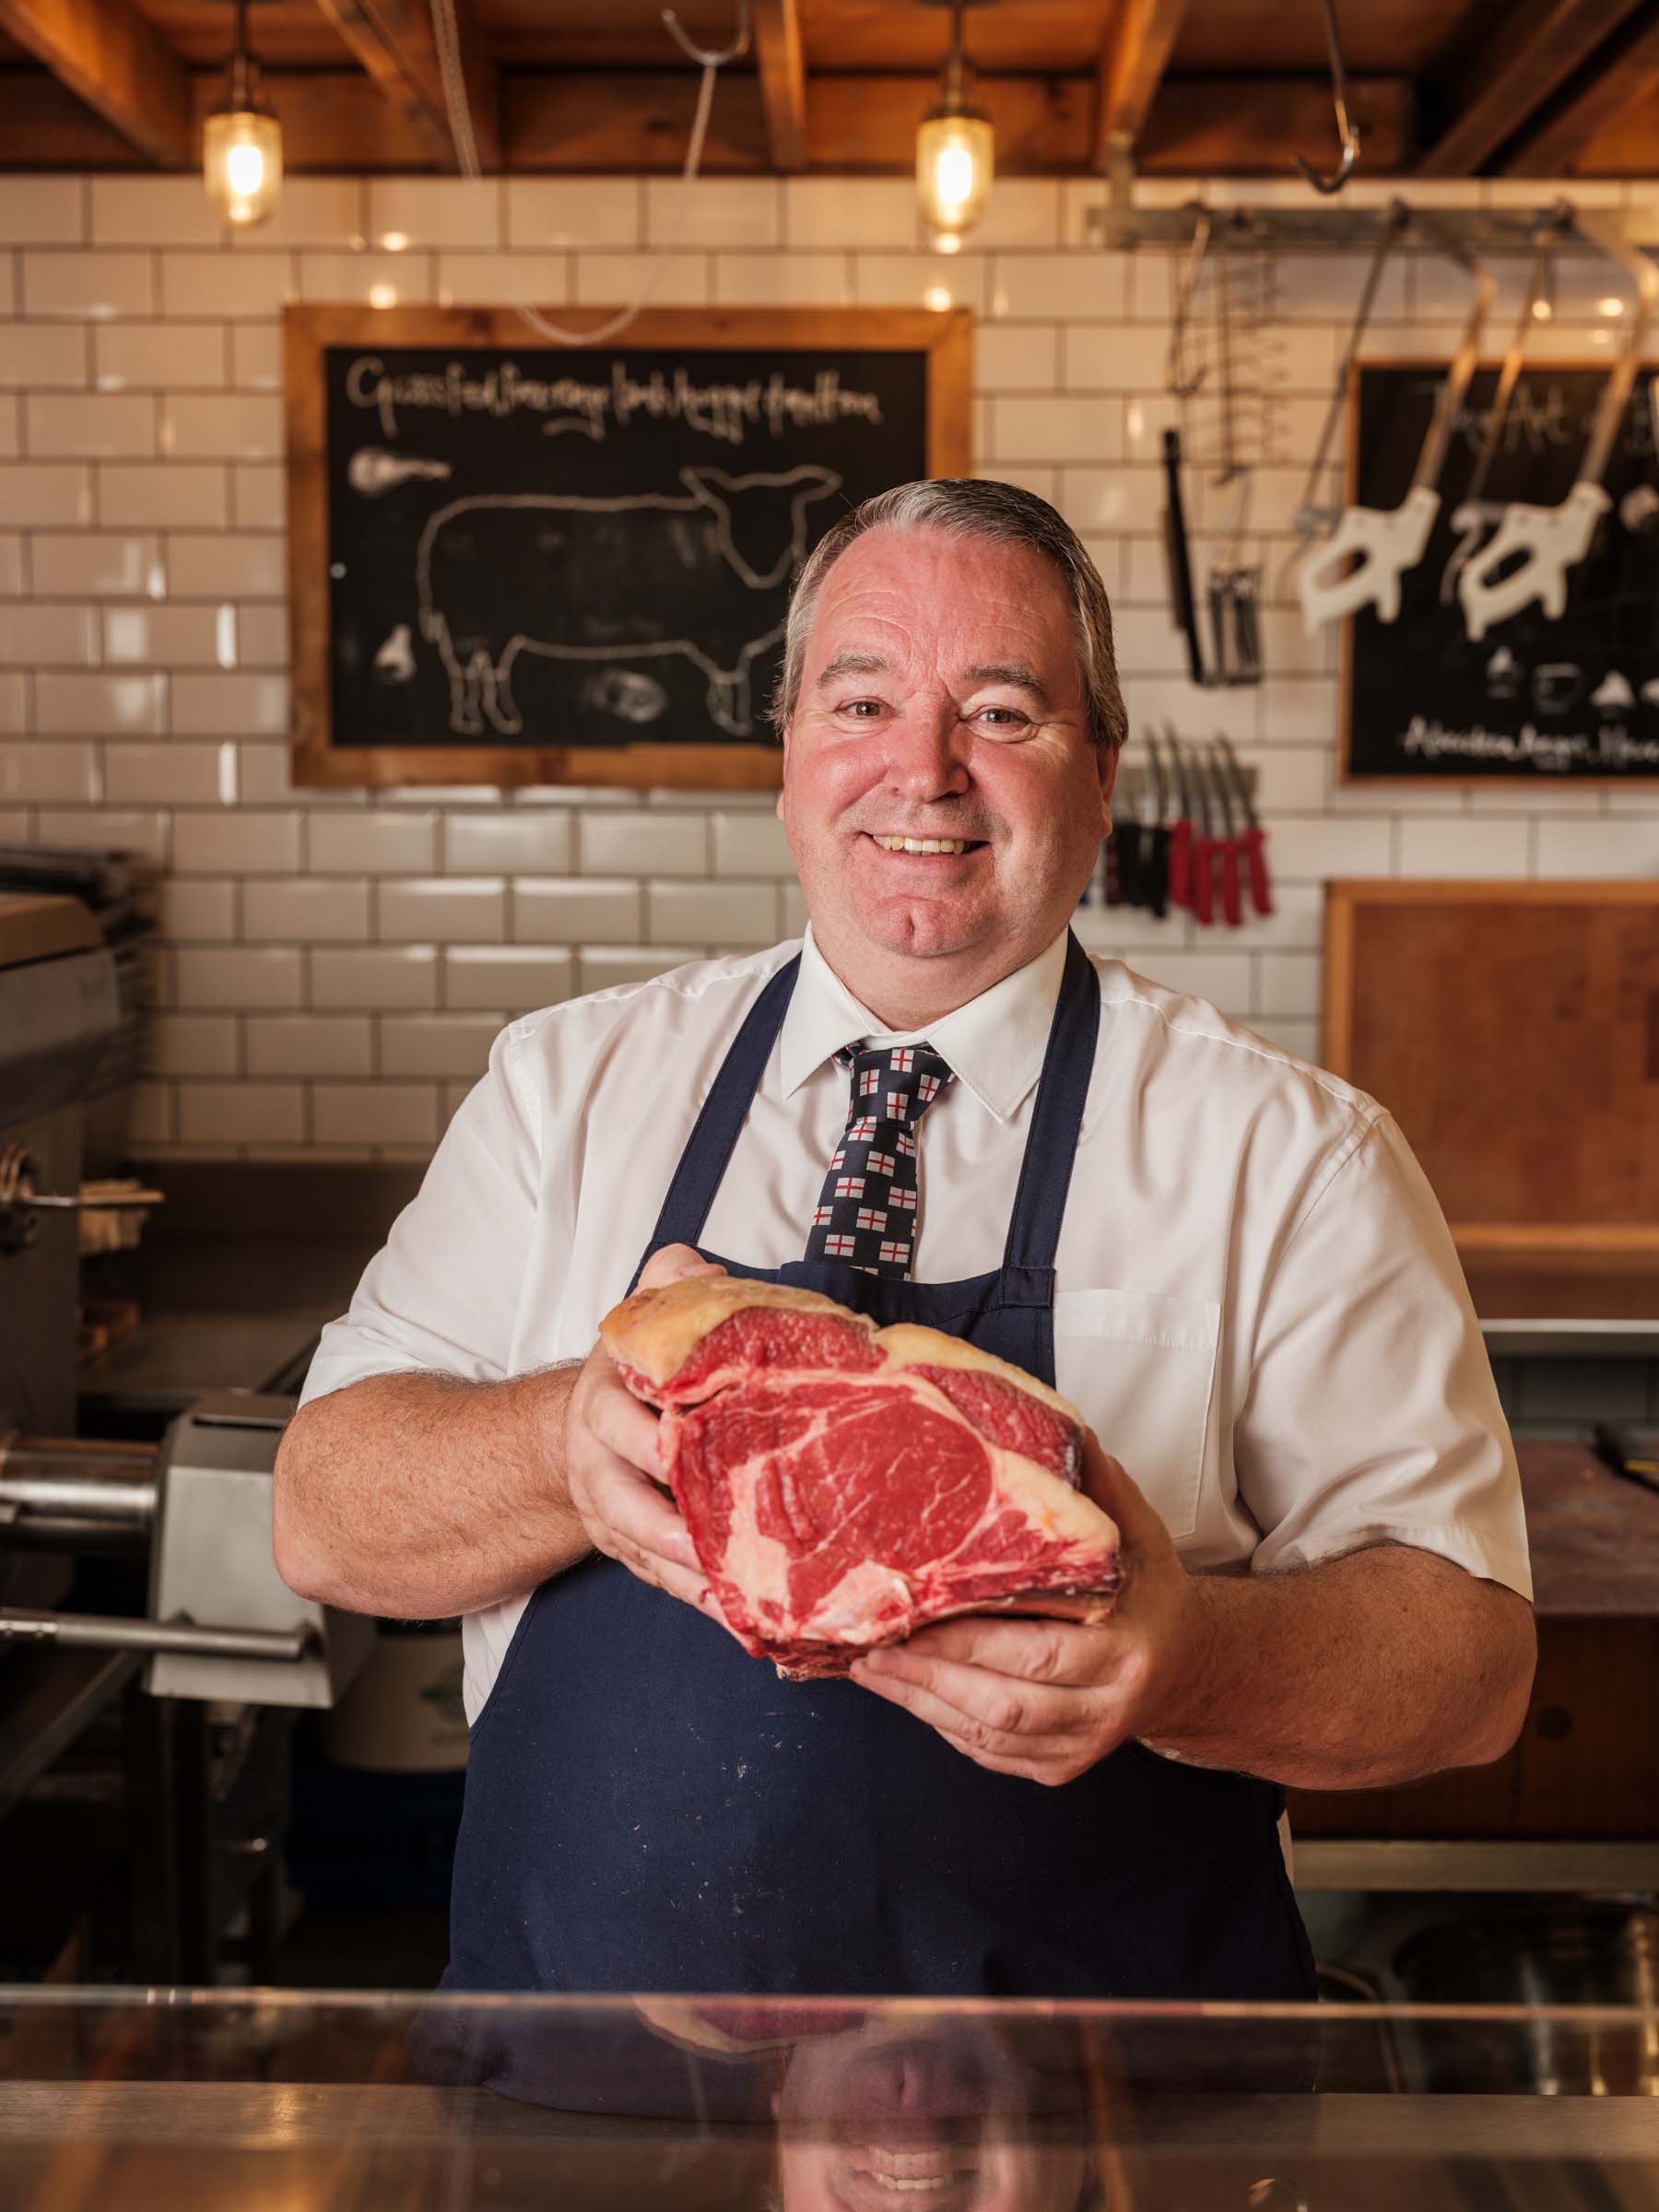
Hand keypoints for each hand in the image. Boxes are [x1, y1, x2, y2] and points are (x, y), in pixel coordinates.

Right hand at [563, 1243, 726, 1609]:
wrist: (585, 1429)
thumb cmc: (635, 1373)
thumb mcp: (641, 1321)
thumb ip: (666, 1285)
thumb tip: (699, 1267)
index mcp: (605, 1403)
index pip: (620, 1421)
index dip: (647, 1437)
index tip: (680, 1446)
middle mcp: (601, 1466)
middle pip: (623, 1503)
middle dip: (662, 1527)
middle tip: (707, 1545)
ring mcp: (615, 1514)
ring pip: (645, 1553)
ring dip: (687, 1579)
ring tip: (732, 1598)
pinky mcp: (636, 1550)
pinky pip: (664, 1580)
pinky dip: (699, 1599)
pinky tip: (741, 1615)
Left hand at [849, 1434, 1214, 1785]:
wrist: (1185, 1668)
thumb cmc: (1149, 1593)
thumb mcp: (1139, 1535)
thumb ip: (1102, 1488)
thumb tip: (1066, 1431)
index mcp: (1125, 1649)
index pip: (1036, 1653)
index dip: (967, 1644)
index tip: (913, 1620)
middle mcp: (1106, 1706)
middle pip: (1003, 1703)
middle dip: (929, 1677)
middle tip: (872, 1650)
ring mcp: (1082, 1746)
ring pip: (990, 1736)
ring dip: (923, 1705)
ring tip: (872, 1671)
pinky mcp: (1060, 1768)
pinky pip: (992, 1754)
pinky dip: (944, 1726)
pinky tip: (908, 1694)